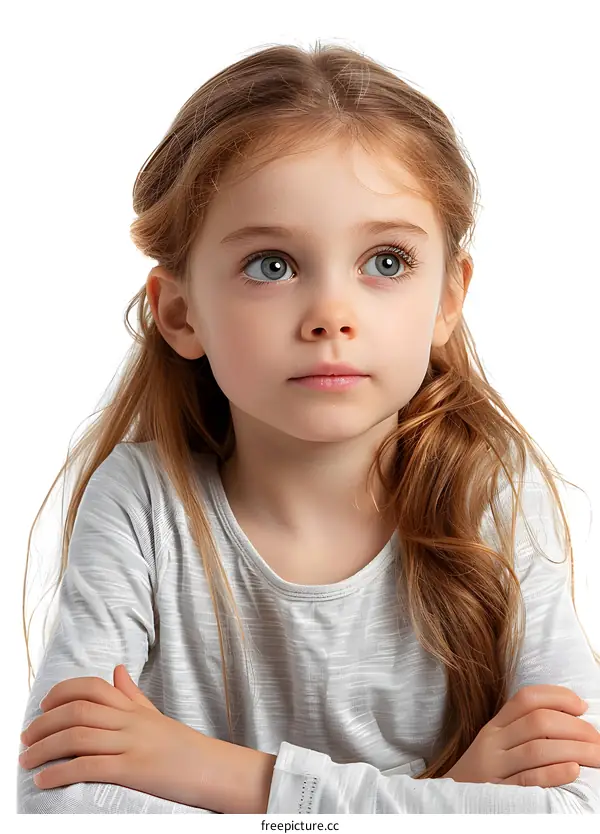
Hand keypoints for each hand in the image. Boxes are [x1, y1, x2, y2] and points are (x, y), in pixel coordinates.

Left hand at [19, 665, 214, 807]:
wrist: (212, 768)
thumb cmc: (182, 746)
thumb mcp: (155, 715)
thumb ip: (132, 694)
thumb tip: (116, 669)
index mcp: (133, 708)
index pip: (92, 687)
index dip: (62, 692)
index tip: (43, 706)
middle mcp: (130, 721)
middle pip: (77, 711)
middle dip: (44, 724)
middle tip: (25, 737)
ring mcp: (131, 743)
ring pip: (78, 737)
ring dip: (44, 748)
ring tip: (26, 760)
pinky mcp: (133, 770)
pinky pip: (89, 767)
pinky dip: (61, 773)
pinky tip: (44, 780)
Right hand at [443, 684, 599, 786]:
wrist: (449, 804)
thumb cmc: (486, 772)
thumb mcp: (497, 744)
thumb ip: (523, 730)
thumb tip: (572, 718)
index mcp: (495, 725)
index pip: (526, 698)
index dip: (558, 696)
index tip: (582, 706)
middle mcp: (493, 742)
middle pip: (538, 722)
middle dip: (575, 728)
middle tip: (598, 740)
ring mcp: (494, 768)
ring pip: (537, 749)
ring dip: (575, 750)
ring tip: (597, 756)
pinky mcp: (498, 794)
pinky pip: (528, 780)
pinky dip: (554, 773)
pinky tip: (573, 771)